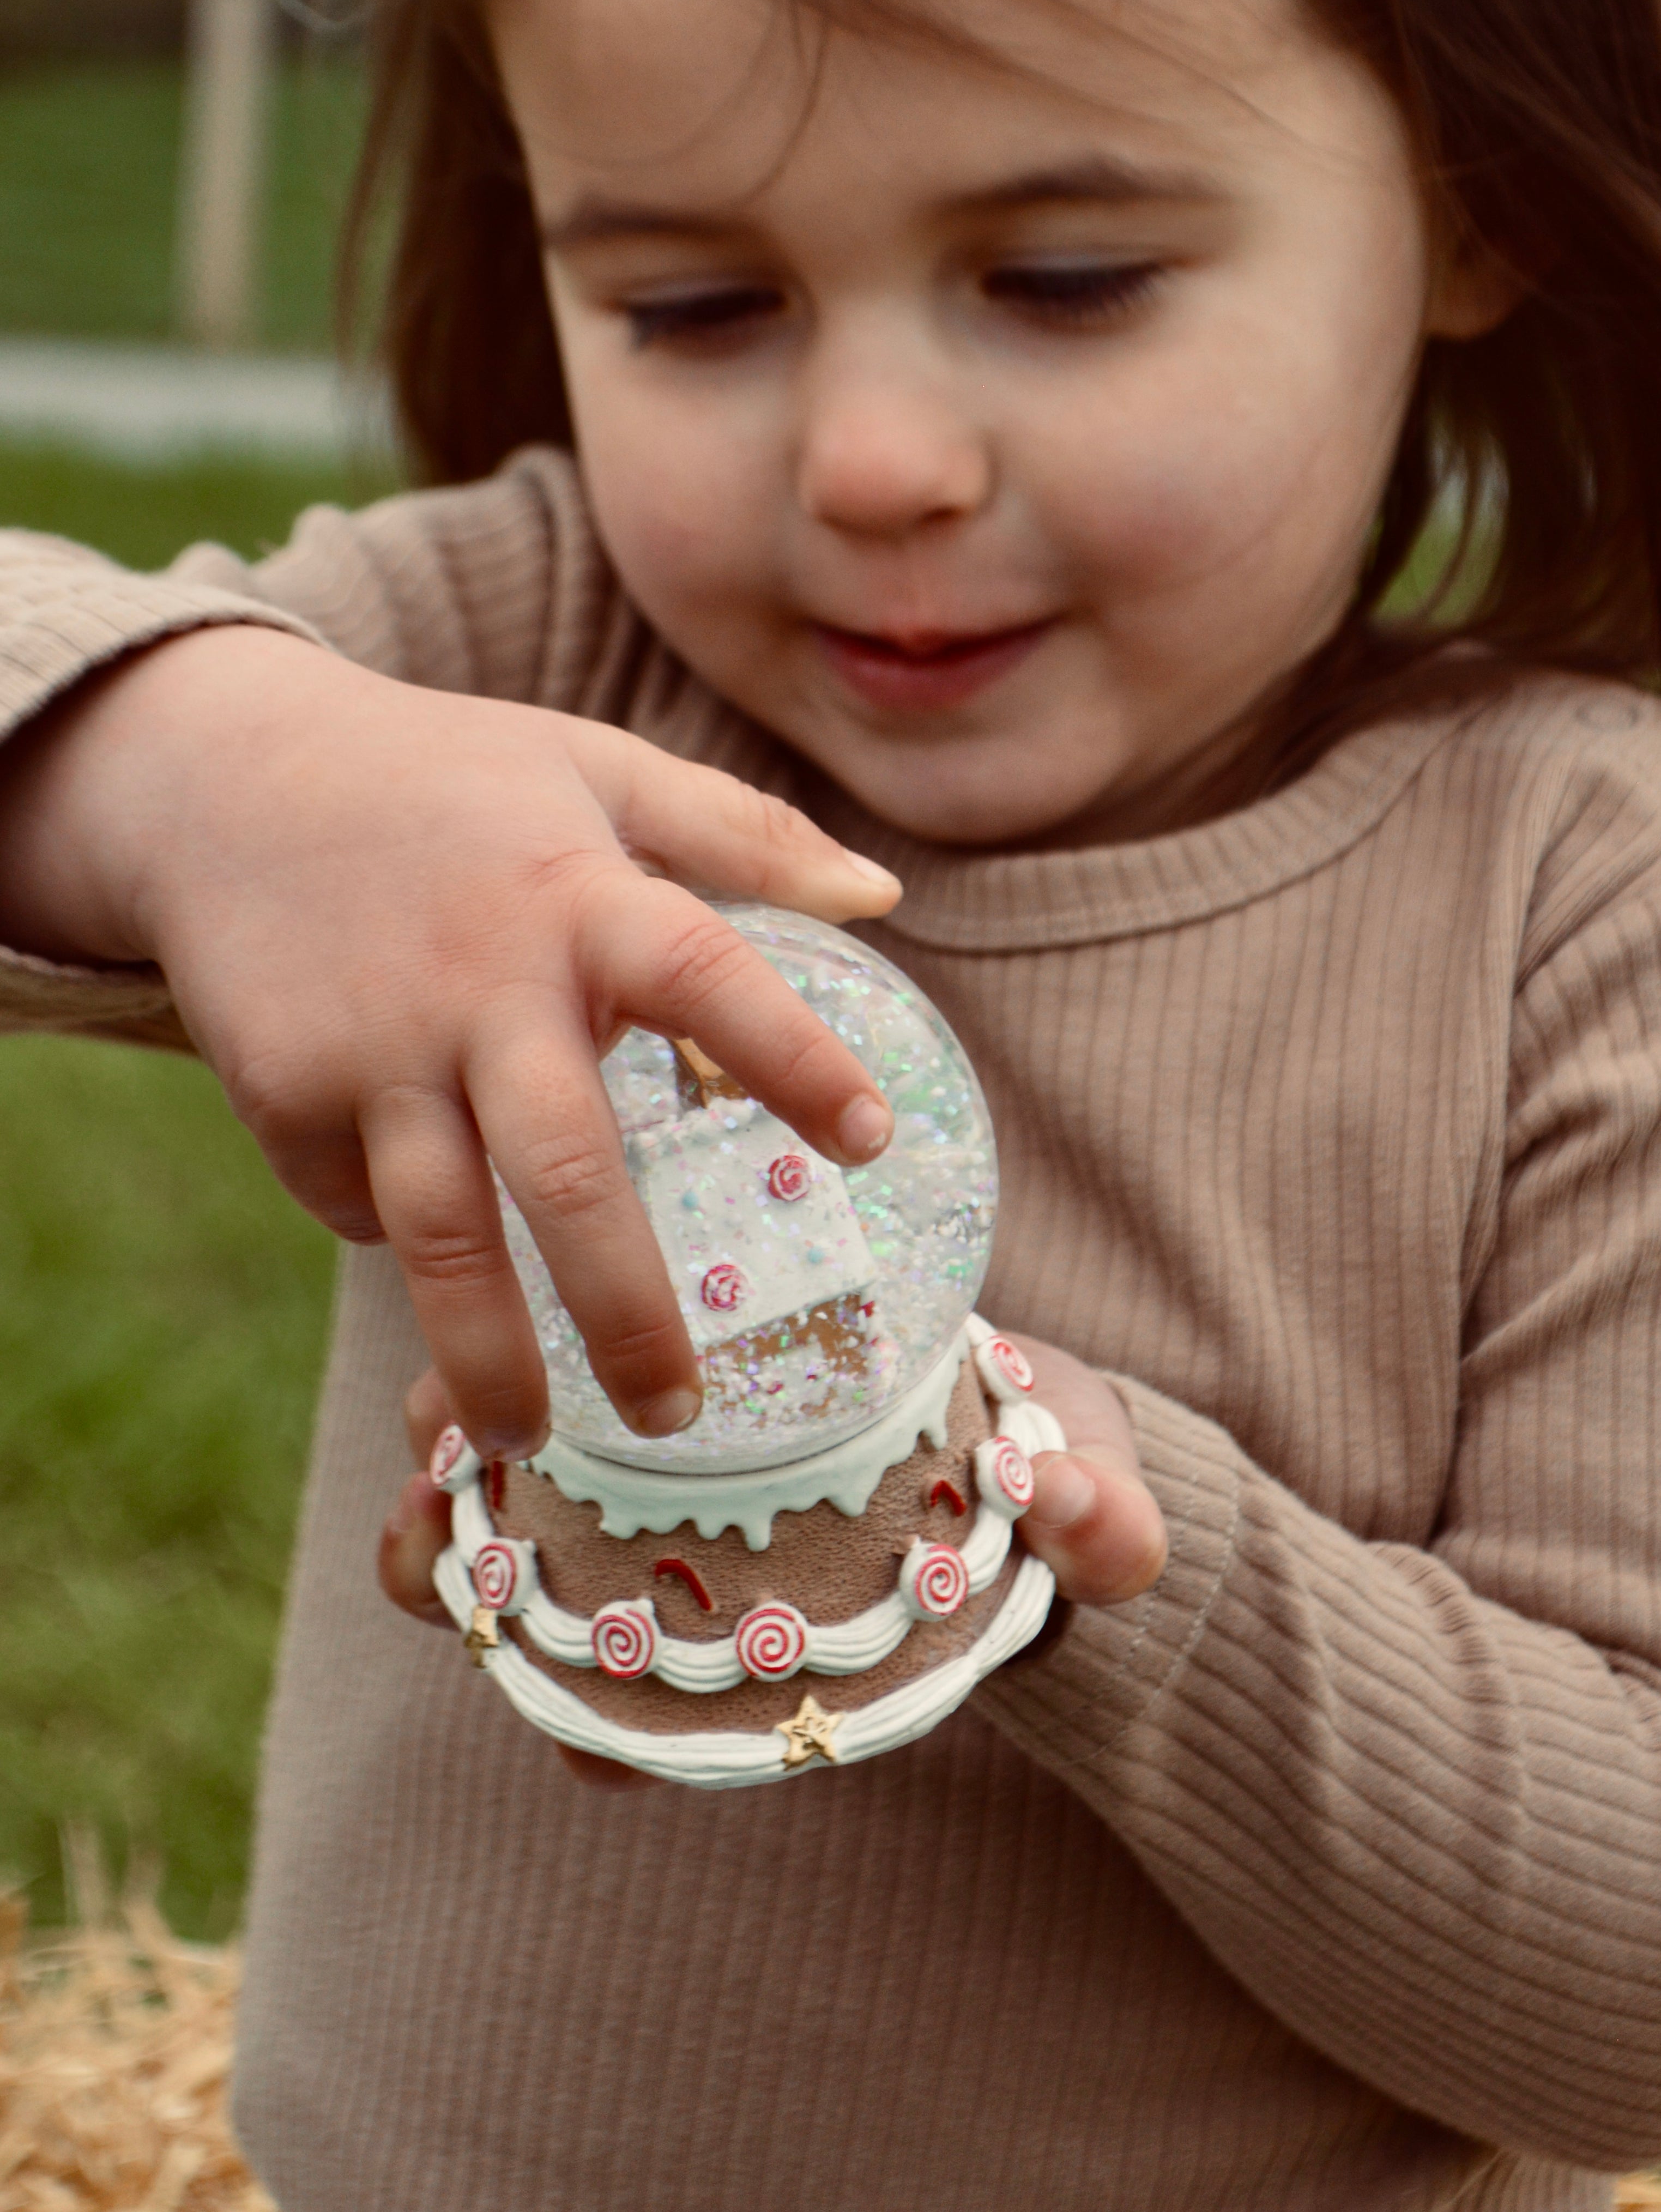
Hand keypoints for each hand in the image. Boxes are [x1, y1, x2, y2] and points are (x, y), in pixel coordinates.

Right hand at [0, 625, 900, 1453]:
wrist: (224, 775)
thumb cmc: (450, 779)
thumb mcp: (597, 767)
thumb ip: (745, 833)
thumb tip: (886, 893)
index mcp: (576, 899)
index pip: (704, 976)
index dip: (790, 1056)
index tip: (871, 1140)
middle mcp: (480, 985)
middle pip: (565, 1172)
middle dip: (624, 1309)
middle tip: (676, 1415)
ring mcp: (373, 1049)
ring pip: (440, 1237)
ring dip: (487, 1355)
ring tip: (528, 1444)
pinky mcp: (281, 1092)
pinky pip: (353, 1205)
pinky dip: (392, 1240)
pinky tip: (427, 1263)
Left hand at [378, 1340, 1167, 1790]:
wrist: (1035, 1407)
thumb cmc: (1051, 1482)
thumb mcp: (1091, 1502)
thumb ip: (1097, 1524)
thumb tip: (1079, 1508)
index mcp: (784, 1646)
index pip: (665, 1736)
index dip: (596, 1743)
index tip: (567, 1724)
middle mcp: (701, 1584)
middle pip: (545, 1625)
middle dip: (473, 1592)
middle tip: (435, 1538)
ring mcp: (665, 1495)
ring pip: (516, 1513)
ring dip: (461, 1481)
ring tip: (438, 1424)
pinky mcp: (655, 1393)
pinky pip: (549, 1401)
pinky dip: (507, 1377)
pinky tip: (499, 1319)